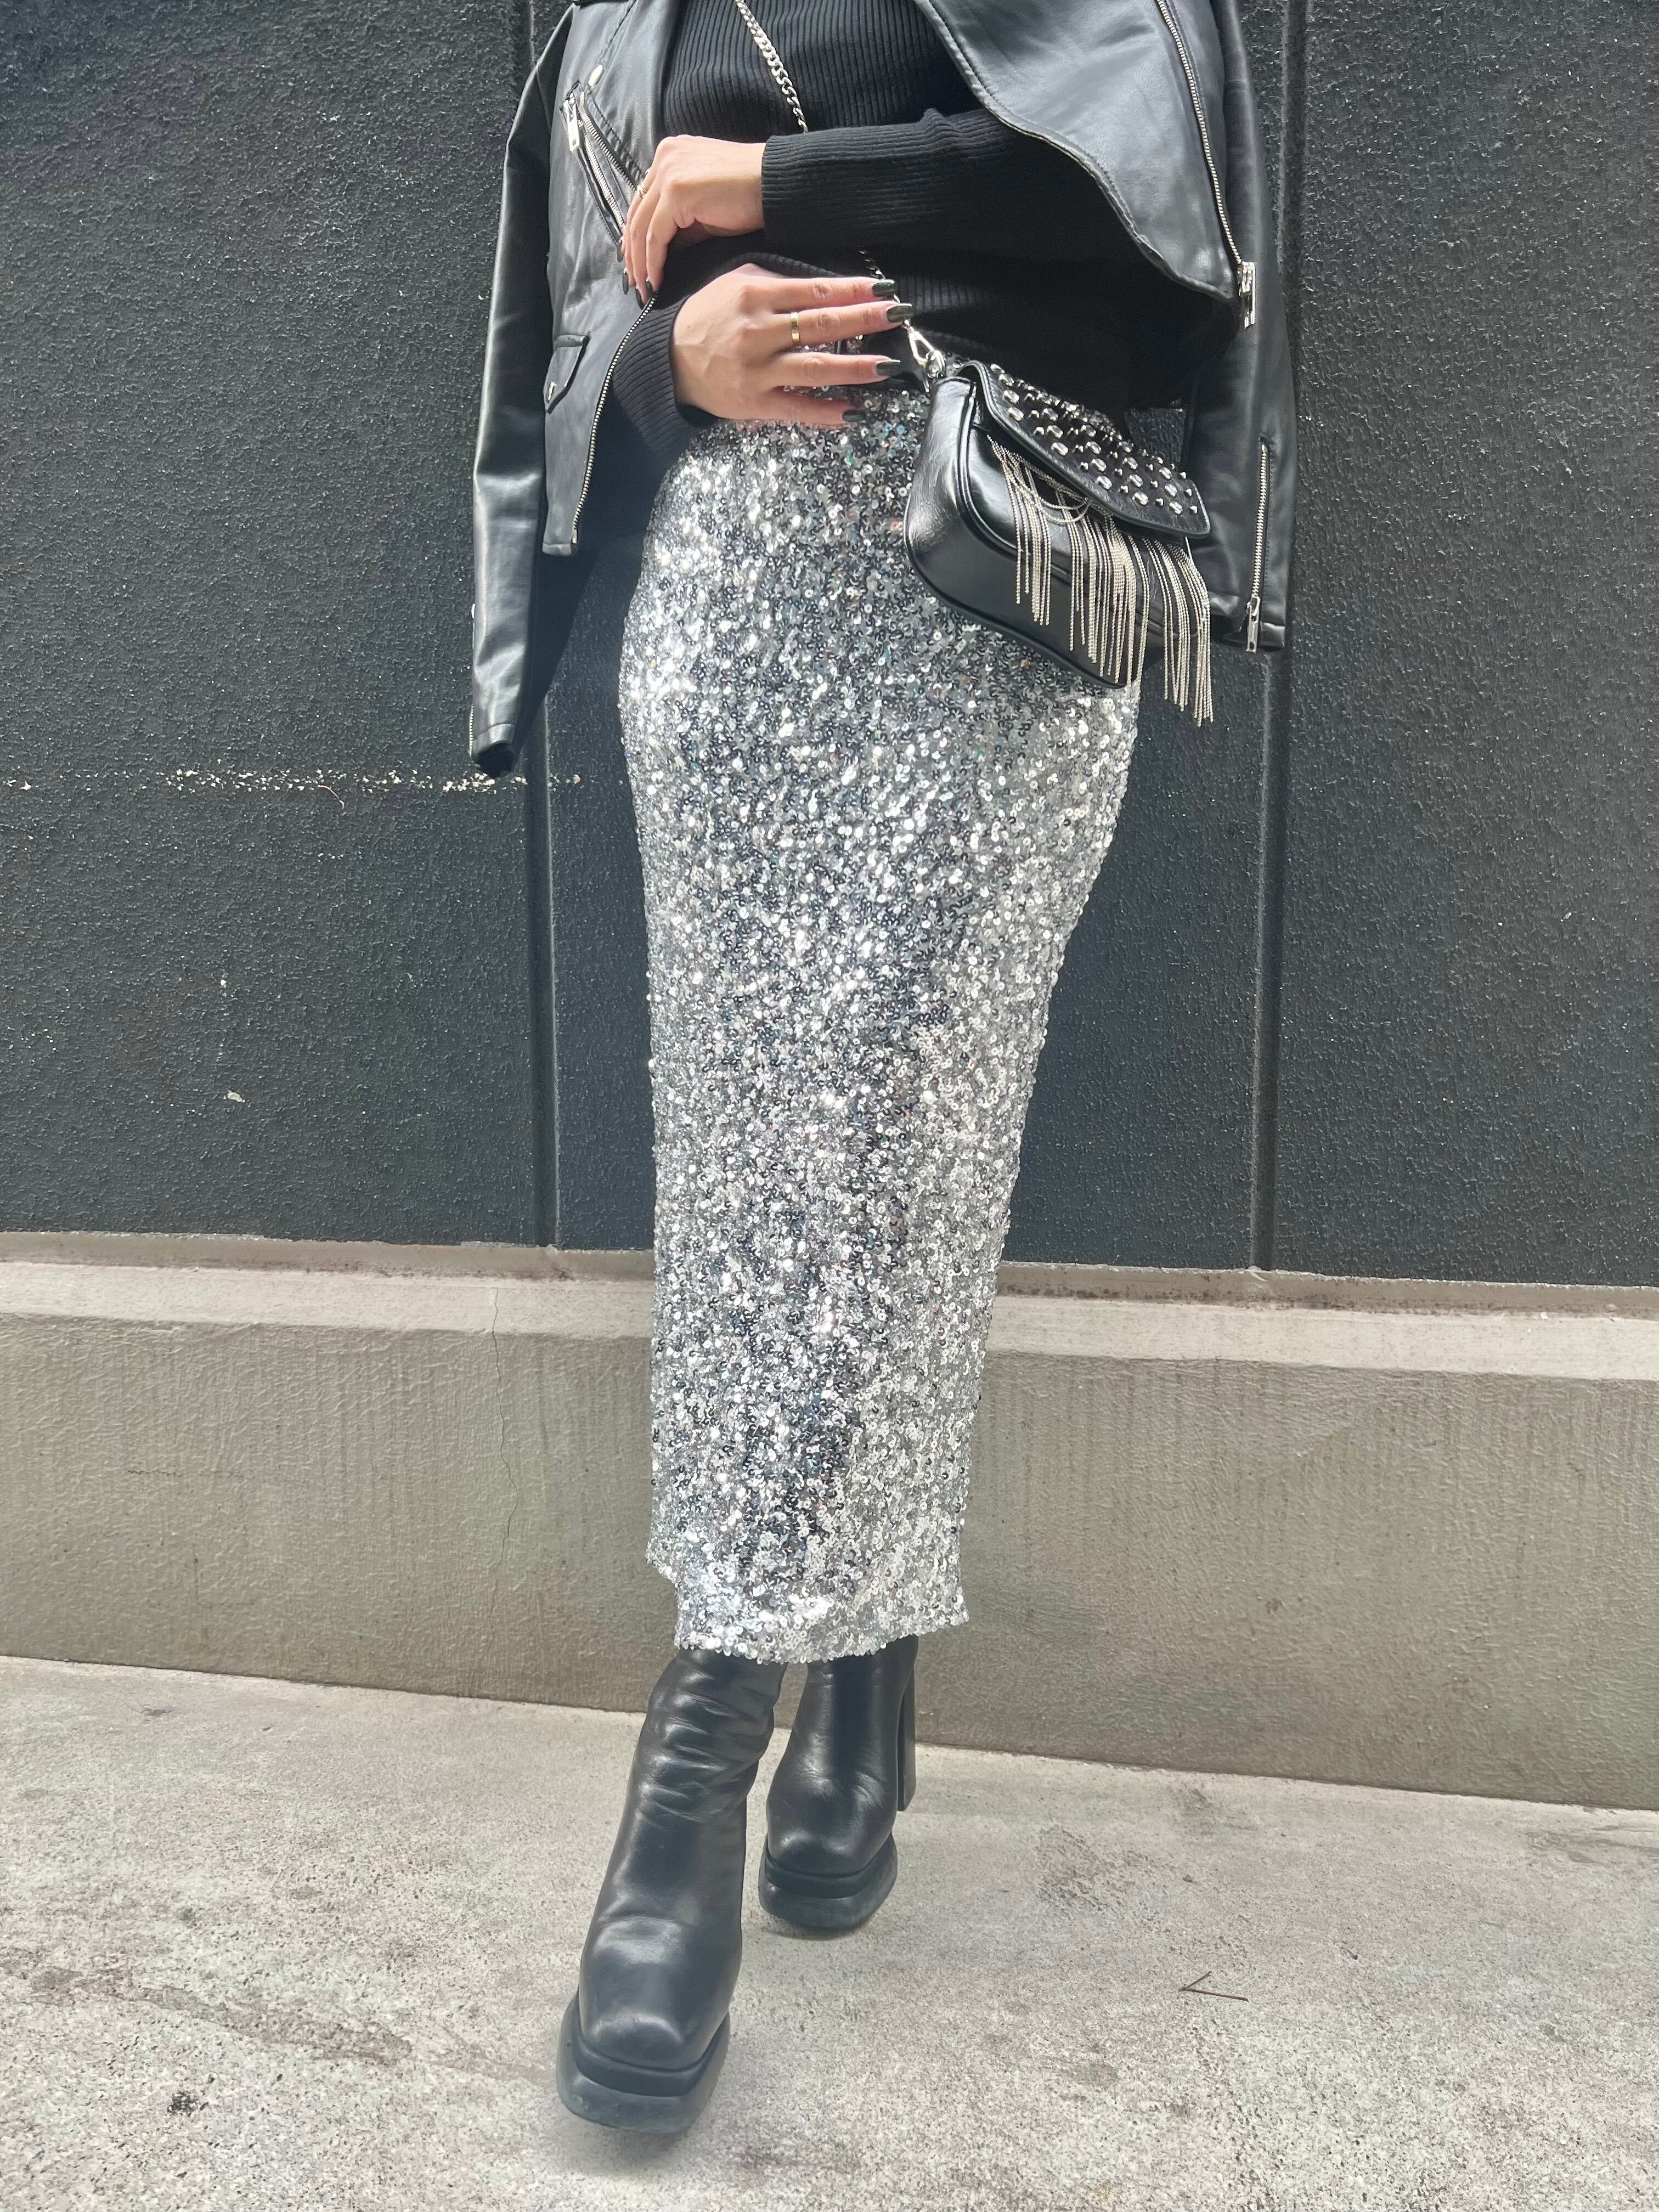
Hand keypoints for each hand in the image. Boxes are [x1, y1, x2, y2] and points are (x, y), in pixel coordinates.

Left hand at [622, 135, 765, 298]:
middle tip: (635, 282)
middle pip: (636, 213)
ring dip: (640, 262)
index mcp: (670, 154)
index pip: (642, 200)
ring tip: (644, 288)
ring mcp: (669, 171)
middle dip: (632, 253)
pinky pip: (655, 235)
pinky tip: (656, 280)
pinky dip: (653, 261)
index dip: (635, 235)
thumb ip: (681, 222)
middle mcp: (664, 157)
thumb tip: (662, 251)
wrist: (776, 183)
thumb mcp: (706, 208)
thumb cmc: (749, 195)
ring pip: (640, 226)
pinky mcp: (676, 190)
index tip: (636, 263)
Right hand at [669, 266, 910, 427]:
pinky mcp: (754, 402)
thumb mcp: (736, 283)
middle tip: (900, 316)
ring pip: (816, 367)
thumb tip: (826, 285)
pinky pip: (797, 407)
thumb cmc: (707, 316)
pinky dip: (827, 411)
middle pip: (823, 325)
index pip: (816, 291)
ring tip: (888, 366)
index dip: (854, 289)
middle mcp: (759, 331)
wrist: (668, 359)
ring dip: (856, 367)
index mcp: (756, 294)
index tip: (885, 289)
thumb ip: (778, 281)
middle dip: (866, 319)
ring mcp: (757, 369)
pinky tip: (856, 411)